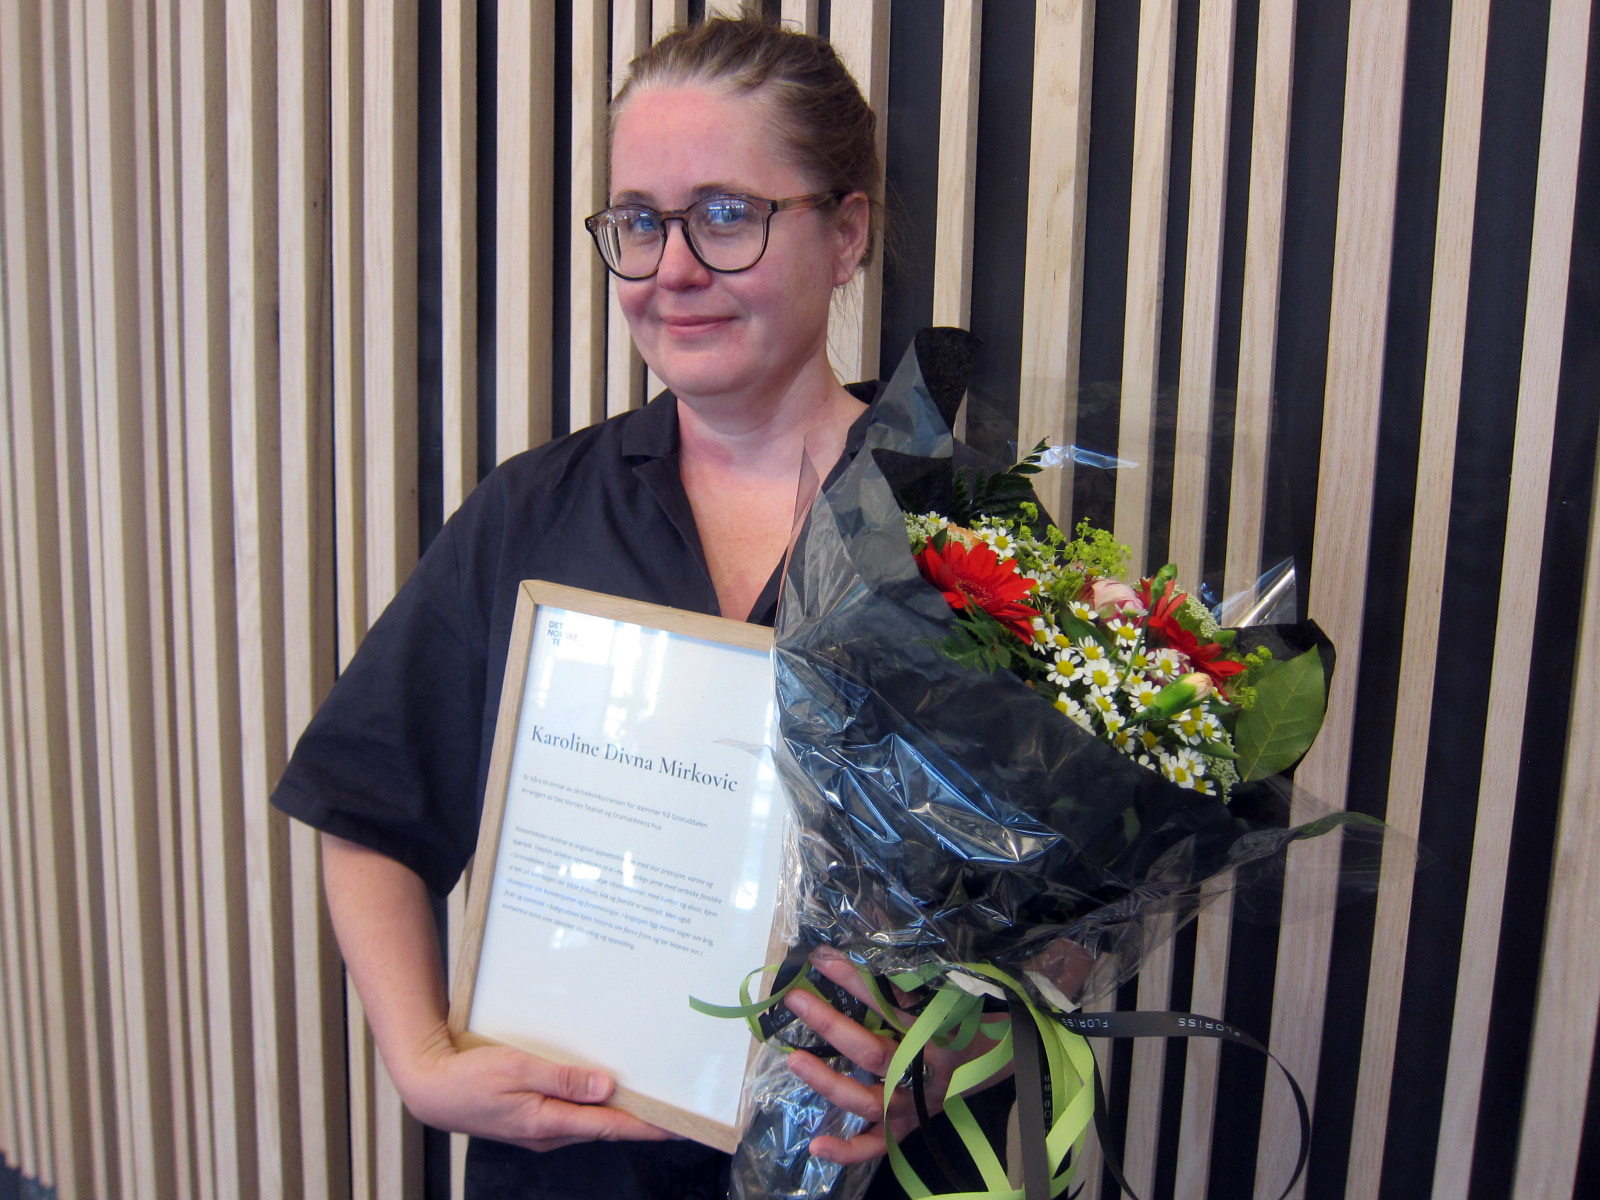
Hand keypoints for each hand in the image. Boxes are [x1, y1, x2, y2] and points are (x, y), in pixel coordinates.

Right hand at [320, 836, 672, 1151]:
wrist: (432, 1089)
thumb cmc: (470, 1078)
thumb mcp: (517, 1069)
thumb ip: (563, 1078)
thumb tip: (607, 1086)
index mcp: (549, 1123)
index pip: (611, 1127)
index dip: (648, 1126)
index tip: (679, 1124)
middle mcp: (550, 1133)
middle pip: (606, 1126)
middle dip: (641, 1119)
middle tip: (676, 1105)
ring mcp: (542, 1130)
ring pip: (591, 1121)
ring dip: (619, 1111)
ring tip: (651, 1095)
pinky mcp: (534, 1120)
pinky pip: (574, 1114)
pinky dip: (595, 1105)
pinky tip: (605, 1089)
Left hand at [781, 949, 993, 1165]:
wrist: (1025, 1054)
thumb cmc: (989, 1013)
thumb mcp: (964, 989)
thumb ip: (919, 978)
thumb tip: (866, 952)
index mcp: (948, 1032)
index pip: (892, 1003)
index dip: (856, 980)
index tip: (823, 958)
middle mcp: (933, 1072)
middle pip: (873, 1052)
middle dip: (830, 1024)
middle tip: (796, 999)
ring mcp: (922, 1103)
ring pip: (870, 1100)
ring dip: (828, 1082)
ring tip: (795, 1059)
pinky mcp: (916, 1124)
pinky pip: (880, 1144)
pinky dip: (849, 1150)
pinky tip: (817, 1146)